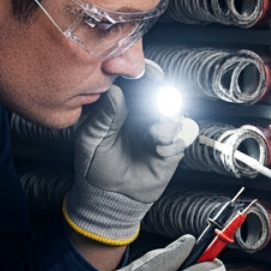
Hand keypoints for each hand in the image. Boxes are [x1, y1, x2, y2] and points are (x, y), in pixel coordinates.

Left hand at [63, 59, 200, 244]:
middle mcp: (141, 114)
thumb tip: (116, 92)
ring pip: (173, 112)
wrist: (110, 197)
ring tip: (154, 133)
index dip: (139, 75)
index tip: (141, 74)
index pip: (133, 83)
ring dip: (166, 120)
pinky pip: (179, 137)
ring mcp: (157, 130)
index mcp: (120, 106)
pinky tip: (158, 148)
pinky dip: (171, 140)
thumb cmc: (94, 166)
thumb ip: (104, 116)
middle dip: (159, 94)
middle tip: (155, 100)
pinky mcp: (170, 149)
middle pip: (159, 92)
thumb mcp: (91, 139)